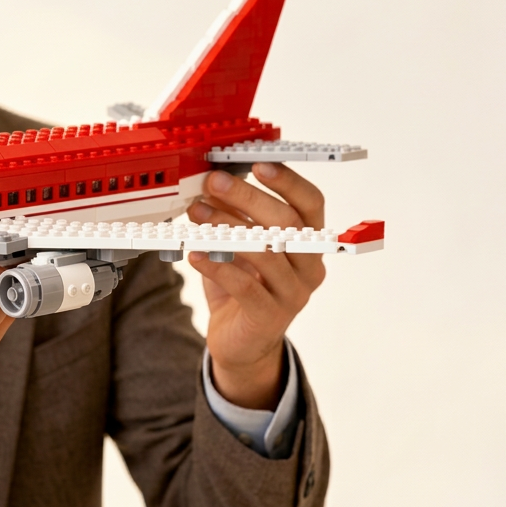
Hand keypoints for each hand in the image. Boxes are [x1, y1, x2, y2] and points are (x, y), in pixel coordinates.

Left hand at [187, 164, 326, 408]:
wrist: (242, 343)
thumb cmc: (243, 286)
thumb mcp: (239, 246)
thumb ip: (234, 217)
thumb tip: (212, 183)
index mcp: (309, 242)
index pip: (311, 204)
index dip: (289, 182)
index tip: (259, 163)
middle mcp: (310, 266)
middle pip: (287, 224)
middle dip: (247, 198)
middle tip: (214, 182)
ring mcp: (294, 294)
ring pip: (266, 253)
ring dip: (227, 228)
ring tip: (197, 213)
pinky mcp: (271, 317)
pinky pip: (245, 286)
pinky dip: (217, 267)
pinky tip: (194, 255)